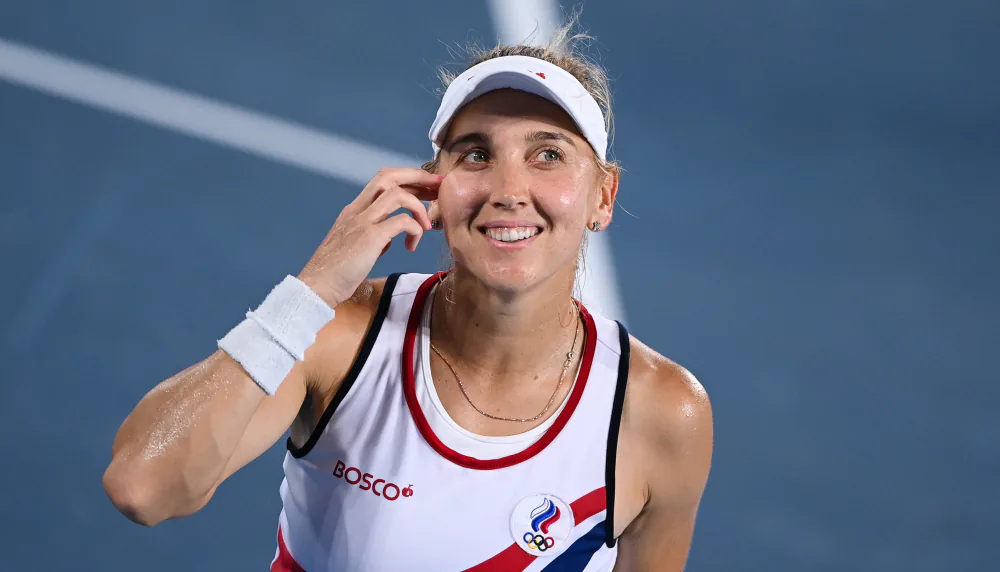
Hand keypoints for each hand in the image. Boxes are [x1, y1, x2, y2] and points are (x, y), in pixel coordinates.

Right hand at [298, 168, 441, 305]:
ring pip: (397, 194)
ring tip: (427, 226)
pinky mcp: (369, 237)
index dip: (408, 179)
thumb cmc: (336, 272)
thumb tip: (391, 237)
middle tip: (438, 188)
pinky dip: (414, 229)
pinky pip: (401, 221)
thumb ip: (373, 236)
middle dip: (418, 177)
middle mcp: (357, 210)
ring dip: (419, 207)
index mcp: (354, 210)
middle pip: (389, 176)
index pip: (382, 180)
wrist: (317, 287)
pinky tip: (411, 246)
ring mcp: (362, 222)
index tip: (428, 187)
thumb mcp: (356, 246)